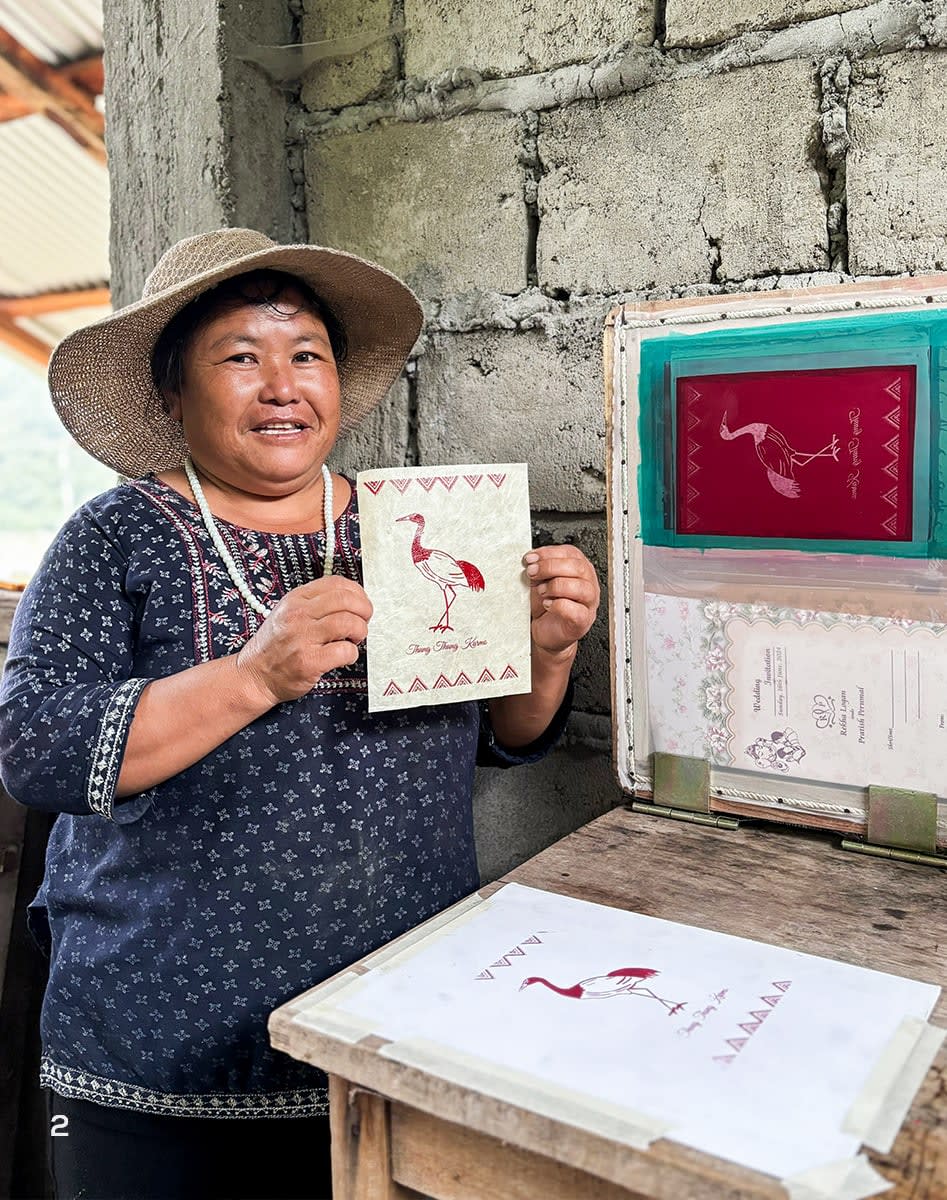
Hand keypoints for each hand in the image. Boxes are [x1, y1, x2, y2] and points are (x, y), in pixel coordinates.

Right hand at [236, 577, 372, 703]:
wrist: (255, 675)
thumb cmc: (275, 646)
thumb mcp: (288, 613)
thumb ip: (315, 603)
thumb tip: (352, 600)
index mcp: (296, 599)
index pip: (336, 583)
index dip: (357, 593)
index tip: (361, 604)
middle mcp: (298, 615)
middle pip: (346, 600)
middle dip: (364, 611)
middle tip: (363, 622)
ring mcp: (302, 638)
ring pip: (348, 623)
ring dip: (360, 631)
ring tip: (353, 640)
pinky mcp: (309, 661)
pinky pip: (344, 651)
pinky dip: (352, 654)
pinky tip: (344, 657)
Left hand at [523, 545, 598, 656]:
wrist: (545, 631)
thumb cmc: (545, 606)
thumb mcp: (540, 581)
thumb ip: (539, 569)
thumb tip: (531, 561)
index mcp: (579, 569)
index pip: (571, 553)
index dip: (549, 553)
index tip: (530, 558)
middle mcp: (588, 583)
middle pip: (577, 567)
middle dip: (550, 567)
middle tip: (532, 573)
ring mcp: (588, 603)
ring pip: (580, 587)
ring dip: (555, 586)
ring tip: (541, 591)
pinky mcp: (583, 620)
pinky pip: (575, 610)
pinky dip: (558, 605)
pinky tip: (548, 604)